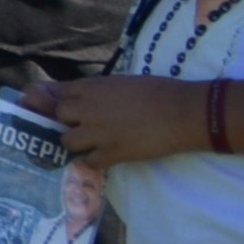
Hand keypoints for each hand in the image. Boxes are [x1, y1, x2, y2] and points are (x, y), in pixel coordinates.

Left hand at [41, 70, 204, 168]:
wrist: (183, 112)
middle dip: (69, 121)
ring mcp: (98, 131)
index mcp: (93, 87)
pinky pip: (89, 161)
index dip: (66, 102)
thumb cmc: (160, 91)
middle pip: (59, 116)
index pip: (60, 93)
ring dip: (78, 143)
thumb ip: (101, 90)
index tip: (72, 109)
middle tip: (85, 126)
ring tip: (93, 144)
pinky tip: (105, 158)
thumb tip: (90, 99)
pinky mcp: (112, 152)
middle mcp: (88, 108)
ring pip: (67, 141)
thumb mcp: (123, 81)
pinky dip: (95, 161)